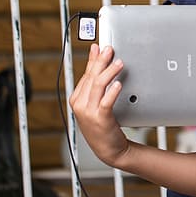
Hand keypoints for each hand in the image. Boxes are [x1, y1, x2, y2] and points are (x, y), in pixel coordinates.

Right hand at [68, 44, 129, 166]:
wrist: (109, 148)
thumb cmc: (103, 124)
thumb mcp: (95, 102)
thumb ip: (95, 82)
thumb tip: (96, 58)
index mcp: (76, 99)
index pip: (86, 75)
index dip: (93, 60)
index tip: (99, 47)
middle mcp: (80, 105)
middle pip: (91, 78)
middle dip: (100, 61)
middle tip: (109, 49)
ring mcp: (89, 112)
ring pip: (98, 86)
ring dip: (109, 72)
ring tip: (119, 63)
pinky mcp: (100, 119)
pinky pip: (106, 102)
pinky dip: (112, 91)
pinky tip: (118, 84)